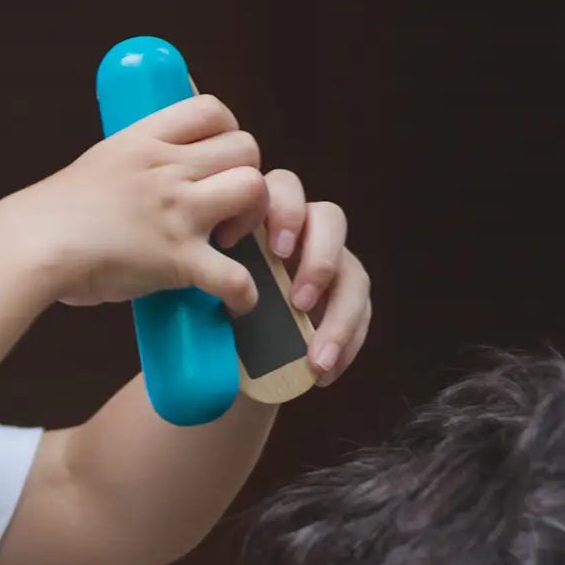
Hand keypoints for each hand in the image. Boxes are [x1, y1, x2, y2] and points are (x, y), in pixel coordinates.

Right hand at [16, 94, 265, 313]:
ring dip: (254, 220)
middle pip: (246, 147)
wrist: (33, 244)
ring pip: (253, 190)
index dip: (228, 132)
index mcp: (146, 140)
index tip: (218, 161)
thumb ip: (131, 165)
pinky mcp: (178, 259)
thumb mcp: (98, 164)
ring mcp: (176, 211)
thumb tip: (139, 178)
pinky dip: (245, 294)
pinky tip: (237, 303)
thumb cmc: (52, 214)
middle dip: (247, 177)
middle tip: (226, 210)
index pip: (212, 109)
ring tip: (230, 244)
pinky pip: (236, 276)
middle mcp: (168, 168)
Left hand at [220, 168, 370, 385]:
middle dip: (318, 258)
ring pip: (352, 270)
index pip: (284, 190)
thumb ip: (213, 277)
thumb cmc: (209, 307)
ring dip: (339, 313)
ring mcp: (331, 264)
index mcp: (266, 216)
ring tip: (315, 358)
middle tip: (298, 300)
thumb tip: (216, 289)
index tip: (255, 247)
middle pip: (330, 219)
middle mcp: (305, 232)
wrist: (226, 352)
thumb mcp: (203, 289)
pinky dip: (346, 345)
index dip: (279, 212)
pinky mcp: (348, 297)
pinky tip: (323, 374)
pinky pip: (362, 313)